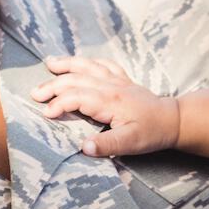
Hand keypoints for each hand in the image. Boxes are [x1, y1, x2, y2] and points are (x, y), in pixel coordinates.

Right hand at [32, 56, 180, 155]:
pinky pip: (103, 64)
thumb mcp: (131, 143)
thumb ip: (108, 145)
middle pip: (76, 79)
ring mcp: (117, 80)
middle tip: (35, 93)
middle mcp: (111, 86)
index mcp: (110, 100)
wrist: (173, 119)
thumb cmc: (151, 132)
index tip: (45, 114)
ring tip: (49, 63)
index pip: (77, 97)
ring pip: (87, 67)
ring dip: (67, 64)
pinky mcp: (123, 79)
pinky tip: (80, 61)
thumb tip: (84, 147)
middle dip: (53, 85)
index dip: (59, 104)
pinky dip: (88, 61)